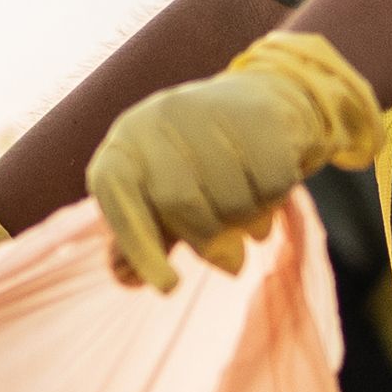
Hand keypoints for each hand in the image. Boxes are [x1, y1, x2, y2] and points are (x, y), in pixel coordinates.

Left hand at [82, 31, 387, 282]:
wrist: (261, 104)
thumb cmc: (198, 163)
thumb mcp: (161, 194)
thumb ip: (143, 236)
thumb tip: (123, 277)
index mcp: (127, 139)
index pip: (118, 192)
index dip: (139, 244)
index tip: (169, 287)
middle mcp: (160, 116)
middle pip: (178, 202)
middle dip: (207, 240)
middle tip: (230, 261)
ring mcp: (210, 110)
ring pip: (230, 200)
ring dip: (246, 223)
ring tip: (248, 215)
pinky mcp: (259, 115)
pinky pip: (270, 186)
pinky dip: (273, 201)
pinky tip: (267, 189)